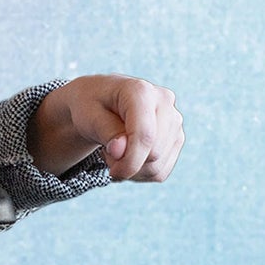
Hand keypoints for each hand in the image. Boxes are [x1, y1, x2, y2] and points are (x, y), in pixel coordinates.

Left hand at [29, 74, 183, 181]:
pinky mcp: (176, 137)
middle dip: (127, 165)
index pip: (145, 135)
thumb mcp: (88, 116)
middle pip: (154, 154)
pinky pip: (161, 171)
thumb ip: (106, 132)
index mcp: (141, 91)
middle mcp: (164, 101)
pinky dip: (141, 173)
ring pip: (158, 166)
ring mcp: (174, 120)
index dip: (130, 161)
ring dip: (132, 170)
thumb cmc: (90, 105)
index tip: (112, 172)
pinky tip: (128, 156)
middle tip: (107, 152)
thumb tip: (120, 152)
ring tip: (115, 151)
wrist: (99, 100)